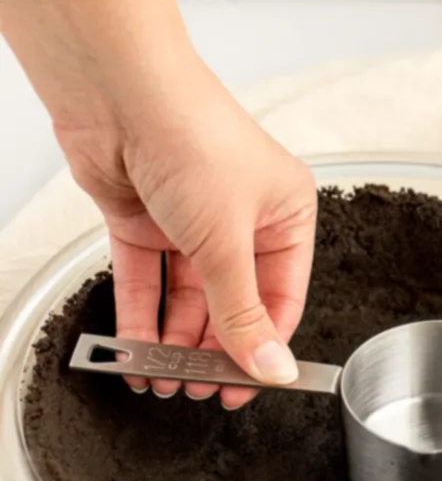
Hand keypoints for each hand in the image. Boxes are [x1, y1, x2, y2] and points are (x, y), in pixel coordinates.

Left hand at [55, 61, 316, 408]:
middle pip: (231, 305)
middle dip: (211, 352)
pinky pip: (147, 284)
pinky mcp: (145, 222)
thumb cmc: (192, 136)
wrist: (117, 91)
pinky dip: (140, 320)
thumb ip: (243, 312)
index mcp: (284, 216)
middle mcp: (241, 220)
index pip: (281, 300)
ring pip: (186, 301)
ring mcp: (190, 223)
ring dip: (173, 344)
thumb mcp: (227, 240)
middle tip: (197, 390)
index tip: (243, 388)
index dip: (262, 348)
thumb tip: (271, 366)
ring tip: (163, 380)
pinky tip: (137, 354)